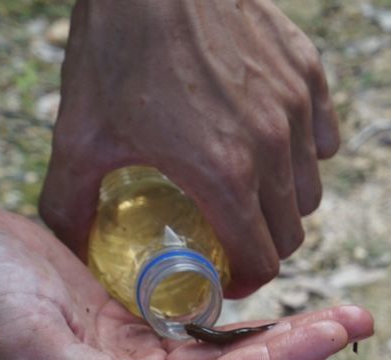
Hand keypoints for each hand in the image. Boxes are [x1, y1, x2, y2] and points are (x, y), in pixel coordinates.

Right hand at [0, 165, 371, 359]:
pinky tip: (285, 310)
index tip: (332, 333)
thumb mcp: (28, 338)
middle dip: (298, 351)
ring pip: (225, 354)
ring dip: (284, 337)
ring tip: (342, 316)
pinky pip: (200, 330)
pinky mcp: (129, 329)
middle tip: (359, 319)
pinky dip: (245, 320)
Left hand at [40, 0, 338, 294]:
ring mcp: (296, 107)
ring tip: (248, 194)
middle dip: (263, 249)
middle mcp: (273, 146)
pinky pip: (323, 138)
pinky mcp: (307, 71)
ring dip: (284, 205)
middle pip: (292, 233)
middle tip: (230, 241)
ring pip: (311, 189)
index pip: (262, 262)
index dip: (243, 283)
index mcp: (225, 174)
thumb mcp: (79, 135)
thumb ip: (69, 203)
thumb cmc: (116, 46)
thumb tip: (68, 246)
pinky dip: (304, 154)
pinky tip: (270, 144)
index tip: (223, 279)